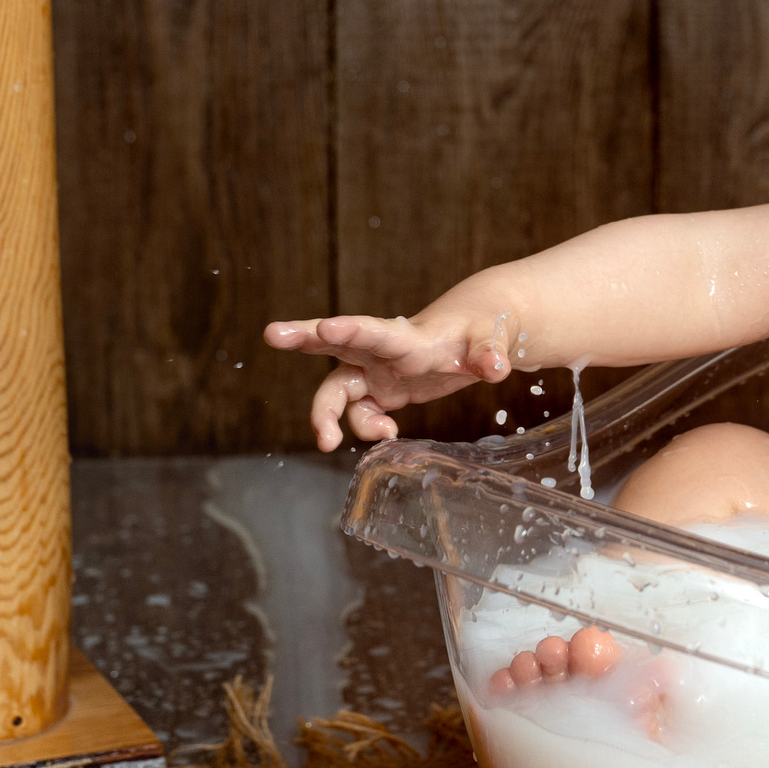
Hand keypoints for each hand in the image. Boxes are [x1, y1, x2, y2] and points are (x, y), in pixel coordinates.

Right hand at [263, 311, 516, 450]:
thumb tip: (497, 368)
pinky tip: (388, 436)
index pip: (375, 332)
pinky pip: (358, 413)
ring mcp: (375, 370)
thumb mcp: (491, 340)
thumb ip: (489, 353)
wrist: (472, 333)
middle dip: (302, 337)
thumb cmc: (480, 331)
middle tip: (271, 333)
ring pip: (337, 392)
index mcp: (406, 337)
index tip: (326, 326)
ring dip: (331, 418)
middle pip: (334, 343)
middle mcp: (381, 350)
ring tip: (347, 441)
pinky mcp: (380, 389)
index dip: (351, 331)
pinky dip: (366, 428)